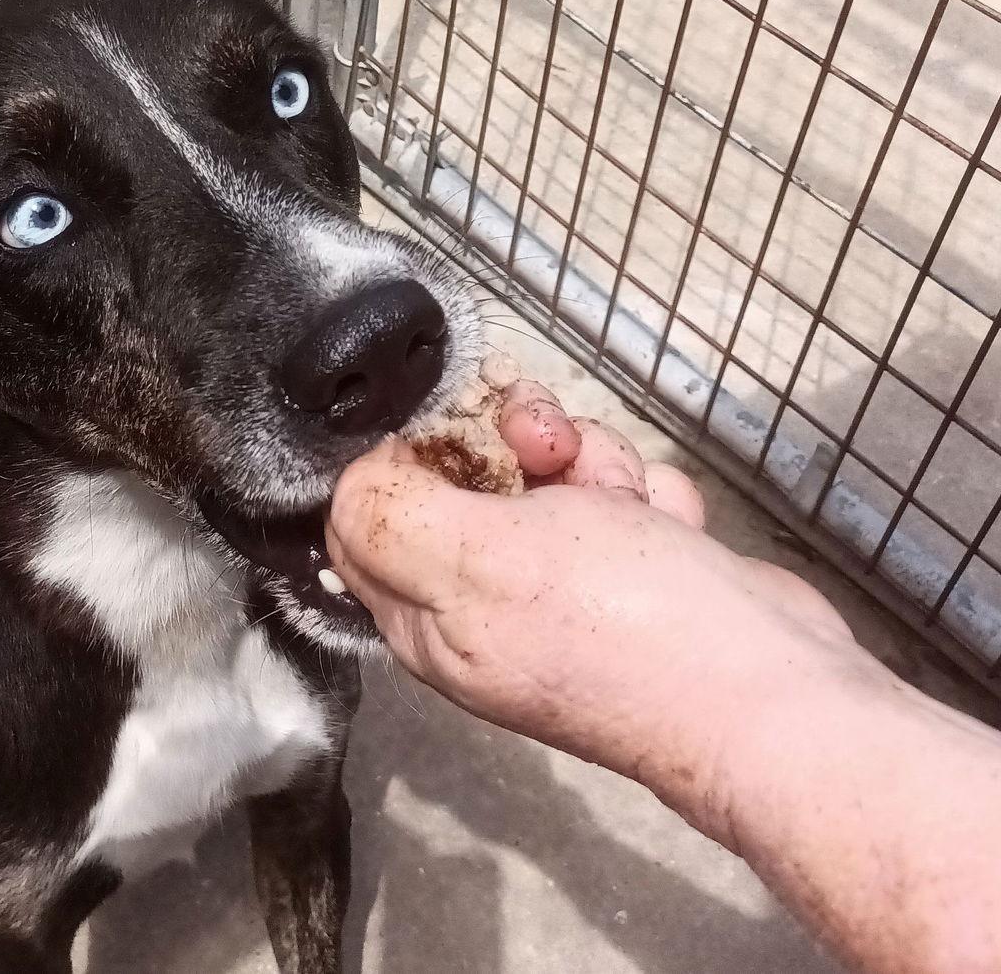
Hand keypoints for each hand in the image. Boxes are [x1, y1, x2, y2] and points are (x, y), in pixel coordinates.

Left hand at [326, 376, 854, 834]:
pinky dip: (651, 498)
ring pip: (550, 467)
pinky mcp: (638, 569)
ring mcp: (568, 585)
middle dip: (515, 441)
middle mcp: (488, 601)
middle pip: (467, 469)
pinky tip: (672, 530)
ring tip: (628, 506)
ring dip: (595, 465)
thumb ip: (390, 517)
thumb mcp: (476, 563)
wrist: (778, 693)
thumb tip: (345, 484)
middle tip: (550, 453)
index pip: (373, 506)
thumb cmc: (623, 629)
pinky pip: (622, 491)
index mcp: (428, 614)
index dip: (411, 450)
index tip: (457, 430)